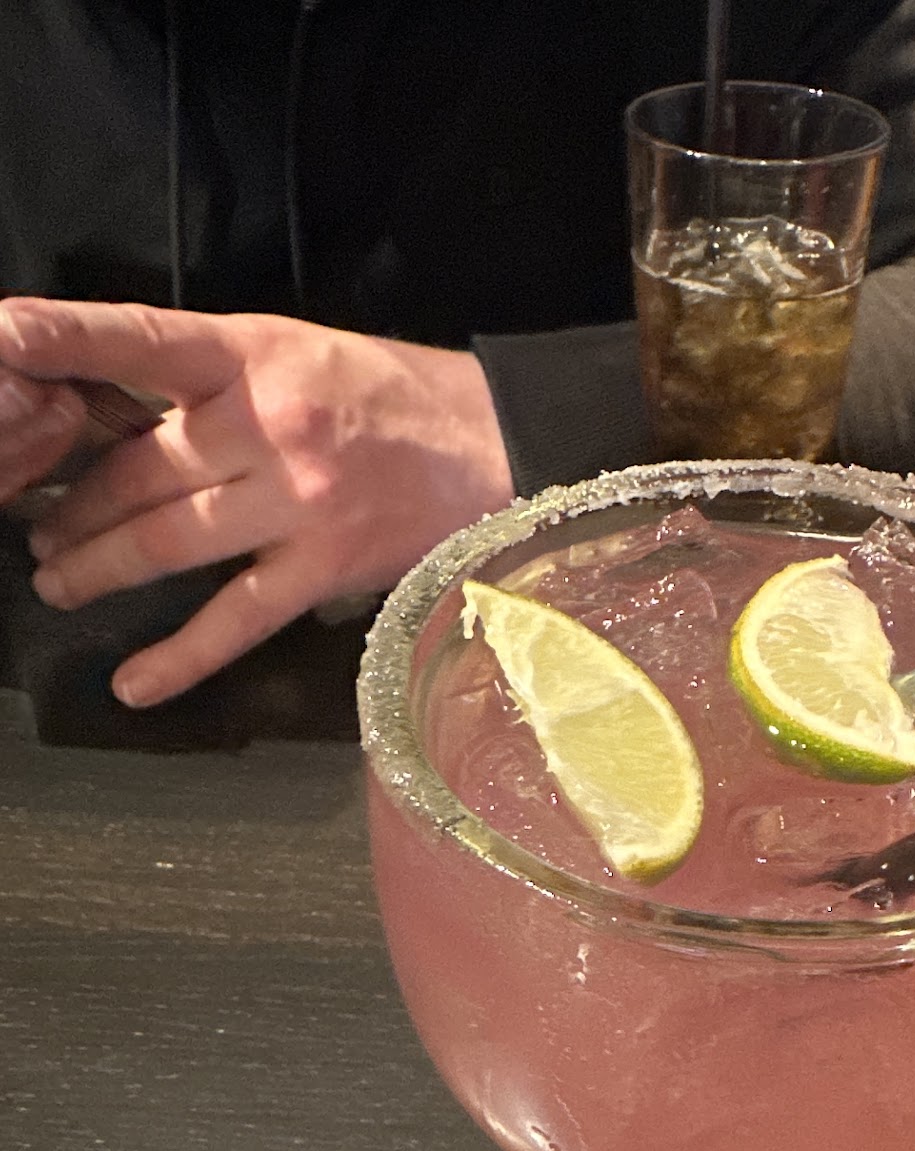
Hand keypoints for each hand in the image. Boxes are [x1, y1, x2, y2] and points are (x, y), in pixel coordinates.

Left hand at [0, 298, 515, 706]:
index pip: (140, 340)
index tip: (0, 338)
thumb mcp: (297, 353)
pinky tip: (132, 683)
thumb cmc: (393, 398)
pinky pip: (235, 619)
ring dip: (98, 565)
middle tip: (31, 521)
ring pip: (167, 540)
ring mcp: (297, 503)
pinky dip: (178, 657)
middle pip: (140, 467)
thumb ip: (214, 382)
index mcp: (257, 354)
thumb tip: (118, 415)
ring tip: (57, 580)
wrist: (499, 445)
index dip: (64, 338)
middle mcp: (270, 425)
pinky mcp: (325, 569)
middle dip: (73, 500)